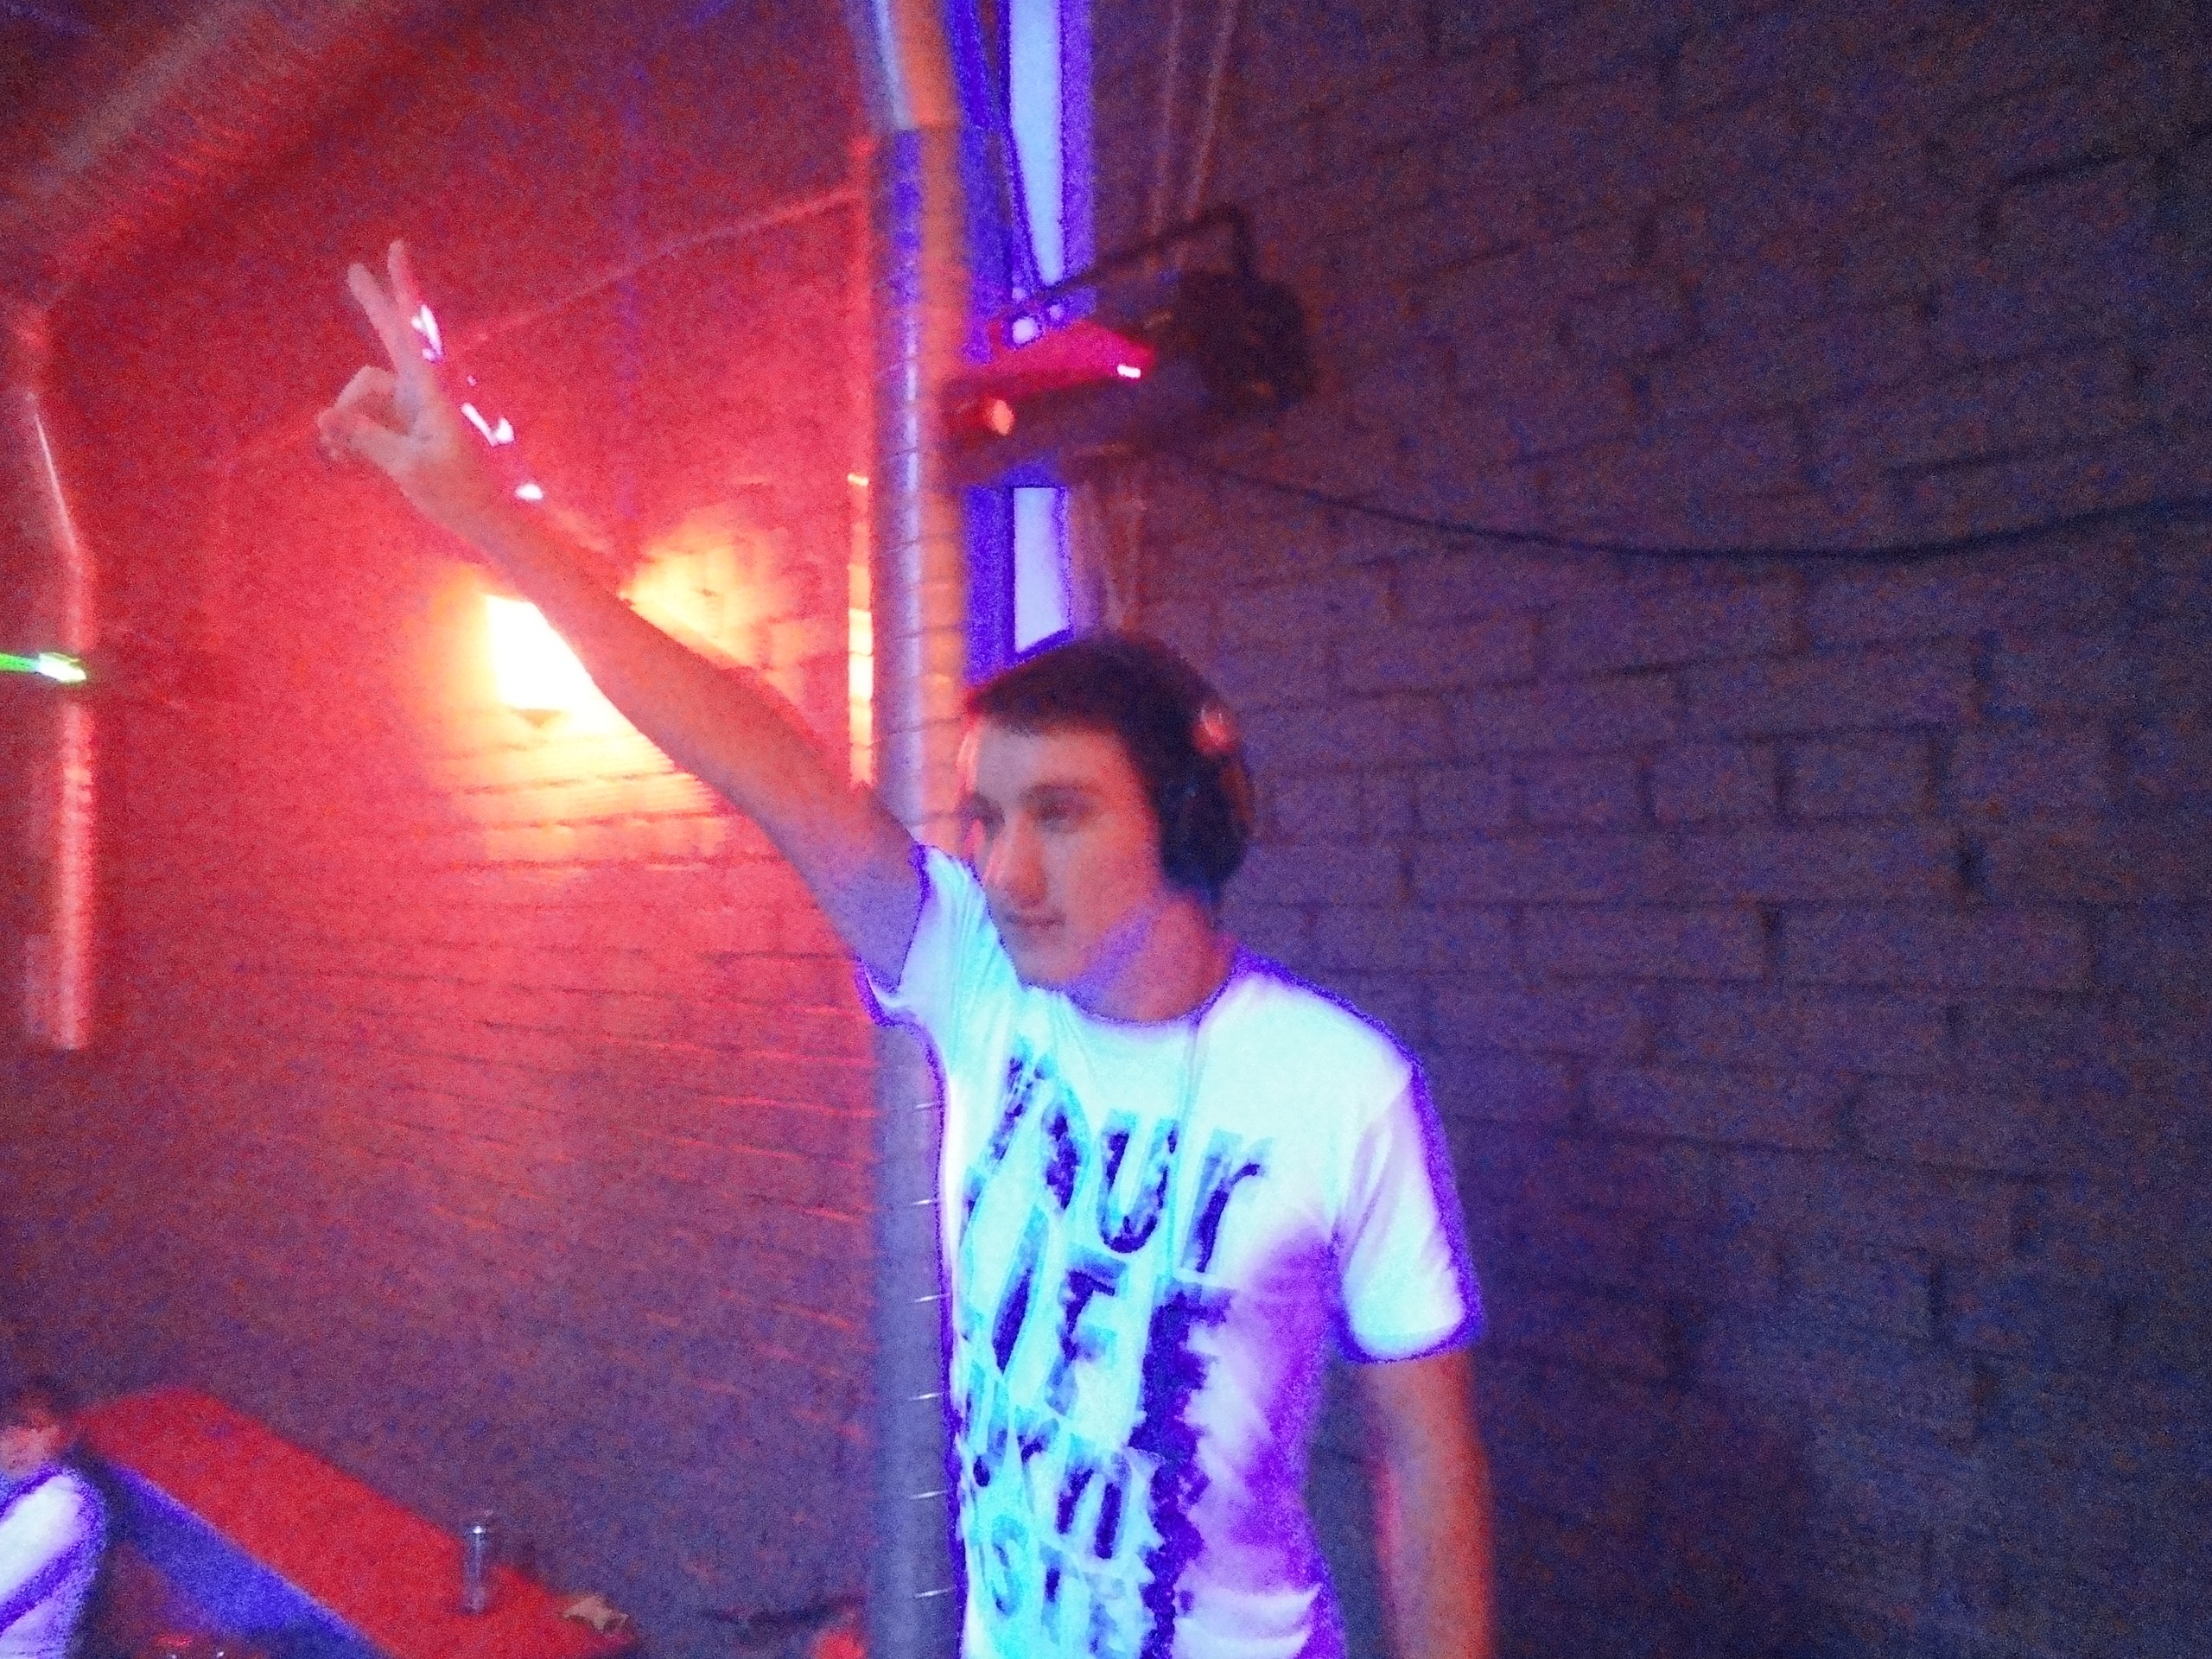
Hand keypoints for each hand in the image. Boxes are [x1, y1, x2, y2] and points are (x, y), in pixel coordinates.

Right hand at [318, 240, 509, 538]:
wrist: (491, 521)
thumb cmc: (459, 494)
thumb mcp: (408, 467)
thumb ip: (366, 437)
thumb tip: (324, 416)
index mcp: (432, 391)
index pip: (411, 330)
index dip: (400, 290)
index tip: (395, 249)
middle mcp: (423, 392)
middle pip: (388, 340)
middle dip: (372, 308)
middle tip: (353, 270)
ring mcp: (414, 410)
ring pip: (364, 395)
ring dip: (345, 422)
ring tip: (338, 458)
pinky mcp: (407, 430)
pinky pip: (368, 420)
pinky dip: (353, 437)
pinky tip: (343, 463)